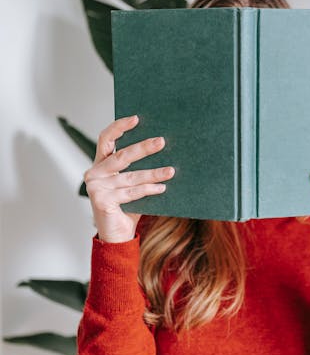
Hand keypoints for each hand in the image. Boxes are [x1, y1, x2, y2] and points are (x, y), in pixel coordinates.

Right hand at [84, 115, 175, 242]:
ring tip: (171, 170)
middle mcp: (94, 174)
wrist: (117, 235)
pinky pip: (131, 192)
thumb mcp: (130, 183)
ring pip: (130, 176)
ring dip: (153, 173)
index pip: (106, 139)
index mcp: (100, 164)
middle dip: (143, 148)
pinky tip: (162, 188)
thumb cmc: (126, 206)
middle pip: (121, 156)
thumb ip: (137, 168)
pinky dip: (148, 190)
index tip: (136, 118)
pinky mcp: (102, 201)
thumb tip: (161, 147)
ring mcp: (96, 188)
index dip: (120, 127)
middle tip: (162, 142)